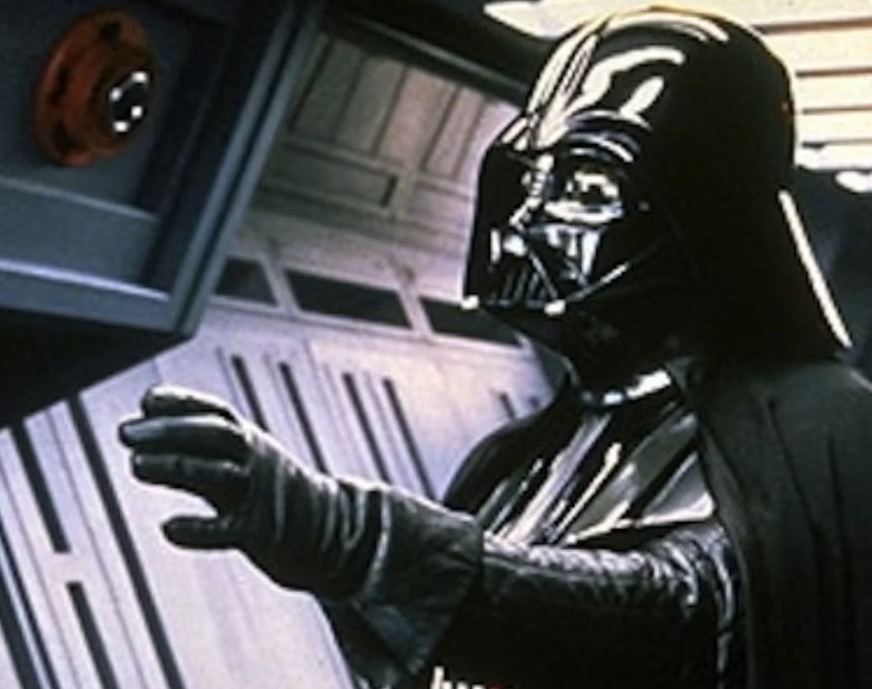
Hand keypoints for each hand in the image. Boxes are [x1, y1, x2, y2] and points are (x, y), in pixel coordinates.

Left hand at [118, 384, 377, 595]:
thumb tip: (145, 419)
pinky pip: (227, 530)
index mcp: (251, 441)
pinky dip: (197, 529)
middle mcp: (256, 461)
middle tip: (127, 433)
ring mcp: (259, 495)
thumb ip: (198, 445)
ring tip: (136, 465)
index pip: (217, 413)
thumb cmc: (272, 492)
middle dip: (171, 431)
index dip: (183, 402)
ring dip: (175, 468)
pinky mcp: (260, 533)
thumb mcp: (245, 458)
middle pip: (216, 437)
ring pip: (217, 476)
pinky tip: (169, 527)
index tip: (147, 400)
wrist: (329, 529)